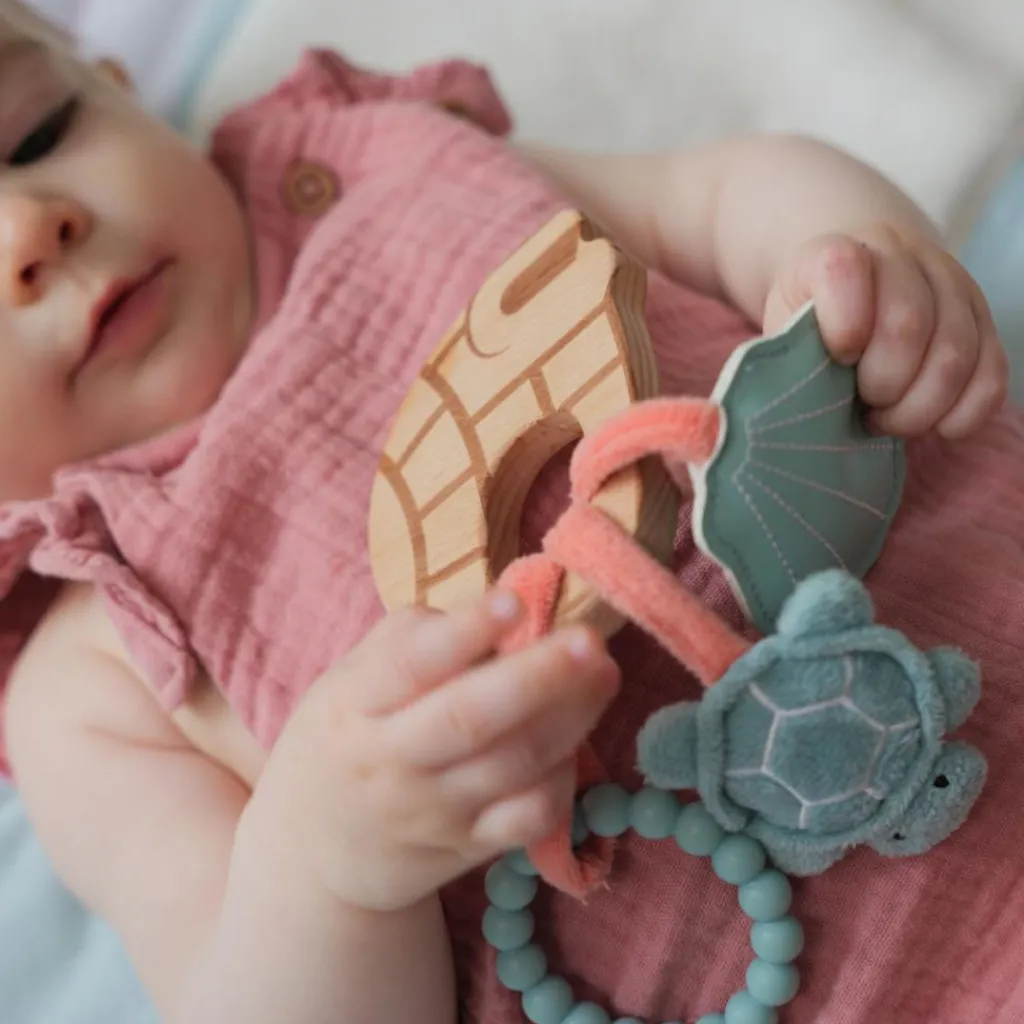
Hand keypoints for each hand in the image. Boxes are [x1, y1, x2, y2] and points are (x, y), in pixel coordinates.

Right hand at [244, 592, 619, 911]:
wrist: (315, 848)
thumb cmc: (347, 733)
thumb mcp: (351, 677)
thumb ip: (413, 638)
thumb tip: (497, 610)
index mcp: (355, 705)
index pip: (410, 665)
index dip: (465, 632)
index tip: (513, 600)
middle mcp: (392, 761)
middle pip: (469, 719)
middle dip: (537, 677)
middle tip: (587, 640)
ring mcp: (433, 811)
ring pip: (511, 766)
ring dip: (569, 718)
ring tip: (604, 674)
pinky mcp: (468, 849)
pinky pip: (527, 819)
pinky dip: (561, 781)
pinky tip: (576, 740)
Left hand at [762, 225, 1009, 437]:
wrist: (855, 279)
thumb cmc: (811, 319)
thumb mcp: (781, 326)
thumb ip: (785, 353)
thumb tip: (789, 407)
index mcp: (838, 253)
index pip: (844, 272)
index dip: (842, 327)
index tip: (836, 358)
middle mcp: (902, 256)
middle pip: (909, 325)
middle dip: (882, 384)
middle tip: (862, 405)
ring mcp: (951, 284)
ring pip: (956, 354)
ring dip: (918, 408)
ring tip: (887, 418)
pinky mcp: (982, 319)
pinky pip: (991, 373)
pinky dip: (963, 412)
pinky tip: (933, 424)